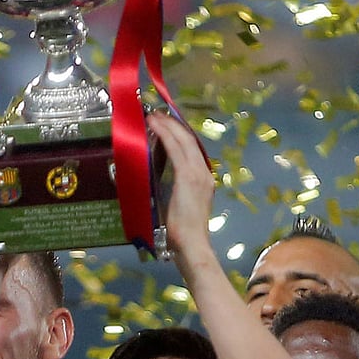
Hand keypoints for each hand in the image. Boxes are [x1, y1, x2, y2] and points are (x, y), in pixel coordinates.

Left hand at [146, 112, 214, 263]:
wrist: (192, 245)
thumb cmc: (181, 233)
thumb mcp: (178, 205)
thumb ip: (172, 190)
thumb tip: (155, 181)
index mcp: (203, 179)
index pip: (192, 149)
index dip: (179, 133)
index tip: (167, 124)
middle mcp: (204, 172)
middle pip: (189, 139)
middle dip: (173, 123)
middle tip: (157, 113)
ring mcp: (198, 173)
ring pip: (183, 140)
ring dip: (167, 125)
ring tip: (154, 116)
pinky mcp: (188, 177)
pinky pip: (176, 149)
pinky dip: (165, 135)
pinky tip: (155, 127)